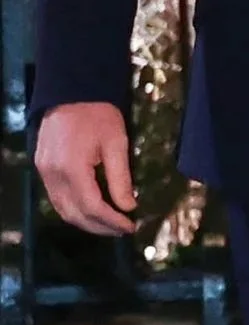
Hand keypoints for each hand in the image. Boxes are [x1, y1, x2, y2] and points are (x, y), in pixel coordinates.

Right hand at [34, 102, 136, 236]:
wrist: (71, 93)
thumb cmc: (98, 115)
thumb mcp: (117, 144)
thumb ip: (120, 178)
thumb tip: (128, 207)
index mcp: (72, 168)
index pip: (92, 207)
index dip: (112, 221)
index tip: (131, 227)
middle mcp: (53, 175)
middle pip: (74, 214)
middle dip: (99, 228)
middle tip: (123, 230)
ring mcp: (44, 172)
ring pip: (62, 210)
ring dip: (86, 222)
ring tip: (110, 225)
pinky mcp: (42, 168)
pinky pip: (56, 199)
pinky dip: (74, 210)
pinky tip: (92, 211)